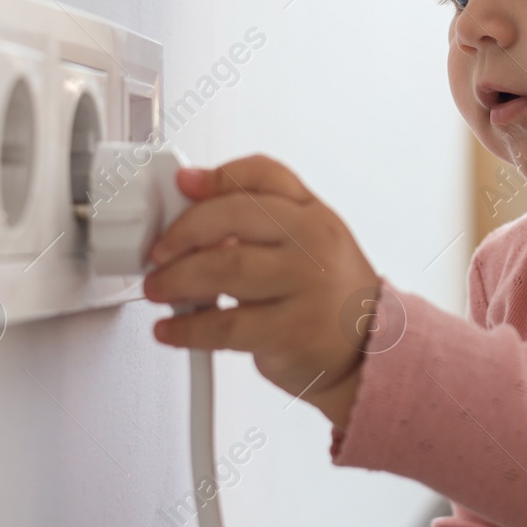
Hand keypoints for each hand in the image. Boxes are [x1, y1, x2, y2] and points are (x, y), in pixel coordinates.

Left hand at [143, 154, 380, 429]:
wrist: (367, 351)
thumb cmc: (327, 293)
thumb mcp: (308, 241)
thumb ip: (258, 216)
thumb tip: (192, 192)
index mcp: (315, 215)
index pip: (264, 175)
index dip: (217, 177)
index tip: (182, 186)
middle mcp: (315, 244)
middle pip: (235, 217)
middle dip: (183, 233)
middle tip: (159, 252)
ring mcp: (307, 287)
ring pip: (226, 270)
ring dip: (177, 280)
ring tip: (159, 289)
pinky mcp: (292, 332)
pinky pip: (225, 326)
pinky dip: (187, 329)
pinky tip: (173, 329)